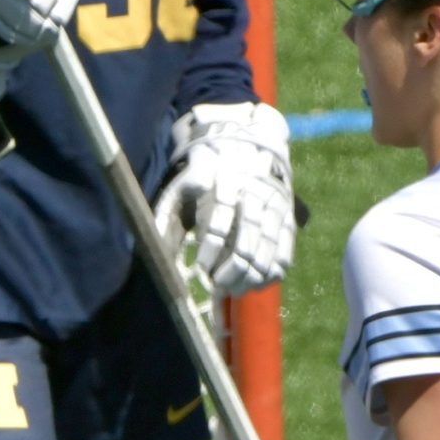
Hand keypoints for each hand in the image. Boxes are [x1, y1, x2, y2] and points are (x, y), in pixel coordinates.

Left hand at [154, 101, 294, 295]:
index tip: (201, 268)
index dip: (211, 250)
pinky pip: (285, 252)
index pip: (219, 223)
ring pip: (267, 250)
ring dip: (250, 277)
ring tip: (232, 290)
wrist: (243, 149)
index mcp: (223, 185)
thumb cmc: (203, 178)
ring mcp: (274, 208)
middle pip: (246, 241)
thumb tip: (152, 252)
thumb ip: (164, 219)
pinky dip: (272, 273)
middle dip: (231, 270)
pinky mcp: (287, 219)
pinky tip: (256, 284)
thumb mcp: (180, 189)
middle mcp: (253, 196)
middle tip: (216, 285)